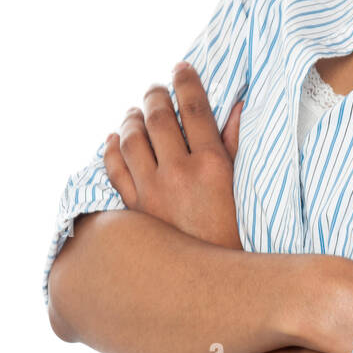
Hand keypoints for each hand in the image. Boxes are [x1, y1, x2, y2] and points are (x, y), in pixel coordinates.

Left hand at [102, 61, 244, 247]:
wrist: (209, 284)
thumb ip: (234, 143)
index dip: (186, 82)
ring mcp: (152, 191)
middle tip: (155, 88)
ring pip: (132, 139)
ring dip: (131, 118)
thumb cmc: (232, 231)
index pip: (195, 108)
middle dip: (155, 96)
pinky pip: (114, 170)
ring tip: (135, 111)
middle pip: (158, 118)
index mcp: (211, 164)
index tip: (181, 69)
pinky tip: (114, 139)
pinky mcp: (134, 209)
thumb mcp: (240, 184)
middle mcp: (178, 173)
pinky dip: (111, 149)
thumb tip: (236, 107)